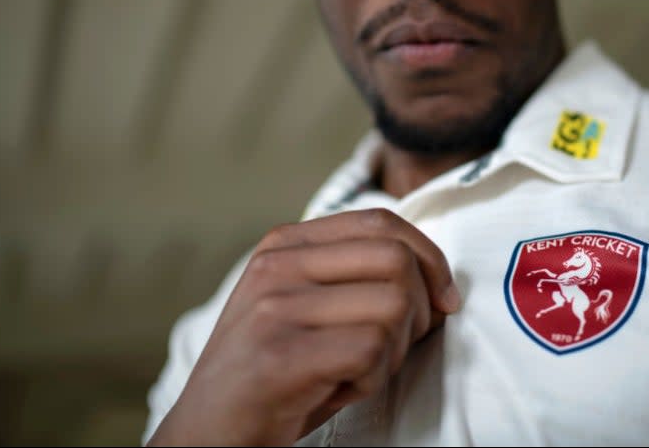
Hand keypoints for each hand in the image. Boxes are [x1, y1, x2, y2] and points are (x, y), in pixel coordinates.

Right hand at [146, 208, 460, 445]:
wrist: (204, 433)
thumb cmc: (273, 371)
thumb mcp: (305, 305)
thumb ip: (354, 276)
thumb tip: (437, 276)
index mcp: (285, 244)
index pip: (381, 222)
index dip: (429, 257)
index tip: (444, 298)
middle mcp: (279, 265)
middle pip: (396, 259)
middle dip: (421, 307)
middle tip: (402, 343)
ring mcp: (276, 308)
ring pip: (393, 306)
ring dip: (395, 350)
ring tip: (359, 369)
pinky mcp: (281, 356)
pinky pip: (371, 350)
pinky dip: (373, 378)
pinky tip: (340, 388)